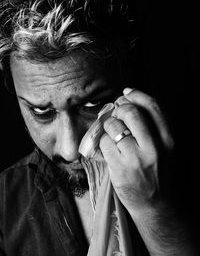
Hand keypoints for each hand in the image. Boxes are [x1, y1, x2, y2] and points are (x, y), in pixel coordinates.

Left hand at [99, 88, 173, 215]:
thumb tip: (128, 103)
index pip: (153, 107)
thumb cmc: (159, 174)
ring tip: (112, 134)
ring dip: (109, 126)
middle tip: (116, 112)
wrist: (158, 206)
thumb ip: (153, 128)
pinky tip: (109, 149)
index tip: (126, 92)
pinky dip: (103, 141)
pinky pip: (103, 142)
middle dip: (119, 108)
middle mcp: (154, 147)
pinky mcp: (119, 168)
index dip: (137, 94)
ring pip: (113, 125)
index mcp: (169, 140)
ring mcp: (135, 158)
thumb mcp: (166, 149)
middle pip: (130, 112)